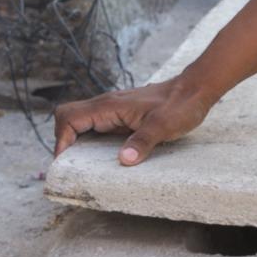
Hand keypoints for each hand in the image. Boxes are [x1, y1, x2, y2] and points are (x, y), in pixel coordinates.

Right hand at [52, 78, 214, 165]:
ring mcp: (113, 110)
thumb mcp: (163, 126)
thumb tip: (124, 161)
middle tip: (70, 166)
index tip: (65, 163)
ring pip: (80, 122)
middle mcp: (106, 105)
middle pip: (68, 117)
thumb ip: (143, 142)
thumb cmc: (180, 105)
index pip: (69, 118)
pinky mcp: (121, 115)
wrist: (194, 89)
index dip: (61, 140)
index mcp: (109, 106)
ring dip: (75, 141)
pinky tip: (101, 157)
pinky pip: (95, 126)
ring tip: (82, 166)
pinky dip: (89, 140)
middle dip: (63, 141)